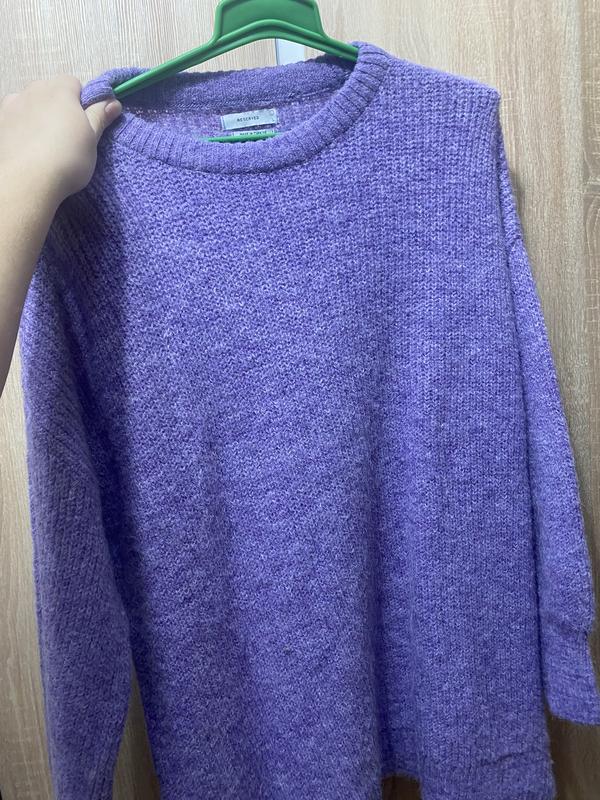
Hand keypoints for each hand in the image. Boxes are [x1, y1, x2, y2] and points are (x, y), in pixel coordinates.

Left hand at [0, 74, 121, 209]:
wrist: (27, 181)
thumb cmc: (67, 158)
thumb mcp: (92, 138)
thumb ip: (100, 116)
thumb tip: (113, 101)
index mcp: (60, 90)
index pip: (74, 84)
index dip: (82, 102)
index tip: (85, 123)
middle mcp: (34, 90)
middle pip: (50, 92)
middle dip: (58, 108)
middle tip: (67, 136)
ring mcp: (12, 104)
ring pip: (30, 104)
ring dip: (38, 116)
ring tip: (44, 144)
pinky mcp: (0, 122)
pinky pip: (14, 118)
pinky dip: (21, 127)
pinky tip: (27, 148)